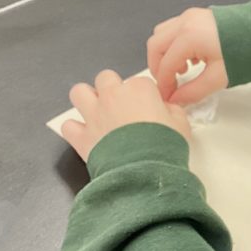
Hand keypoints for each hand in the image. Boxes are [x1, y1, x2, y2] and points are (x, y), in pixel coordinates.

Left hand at [61, 70, 189, 161]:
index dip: (145, 95)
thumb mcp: (181, 124)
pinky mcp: (82, 136)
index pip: (141, 82)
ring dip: (86, 99)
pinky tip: (85, 135)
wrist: (144, 172)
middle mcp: (112, 96)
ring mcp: (94, 115)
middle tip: (121, 105)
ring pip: (79, 92)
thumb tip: (168, 110)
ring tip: (96, 111)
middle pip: (106, 78)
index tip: (149, 107)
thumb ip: (172, 111)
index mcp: (138, 89)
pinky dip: (75, 130)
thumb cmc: (163, 148)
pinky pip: (68, 126)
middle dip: (112, 89)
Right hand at [147, 7, 228, 104]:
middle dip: (158, 67)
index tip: (168, 98)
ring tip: (182, 70)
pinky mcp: (197, 15)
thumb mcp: (218, 78)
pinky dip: (174, 44)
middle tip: (170, 84)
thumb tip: (175, 101)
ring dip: (165, 53)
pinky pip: (174, 29)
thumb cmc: (245, 54)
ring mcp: (190, 15)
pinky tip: (191, 58)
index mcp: (188, 36)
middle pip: (155, 45)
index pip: (165, 63)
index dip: (164, 84)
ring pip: (162, 34)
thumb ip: (193, 91)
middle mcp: (184, 22)